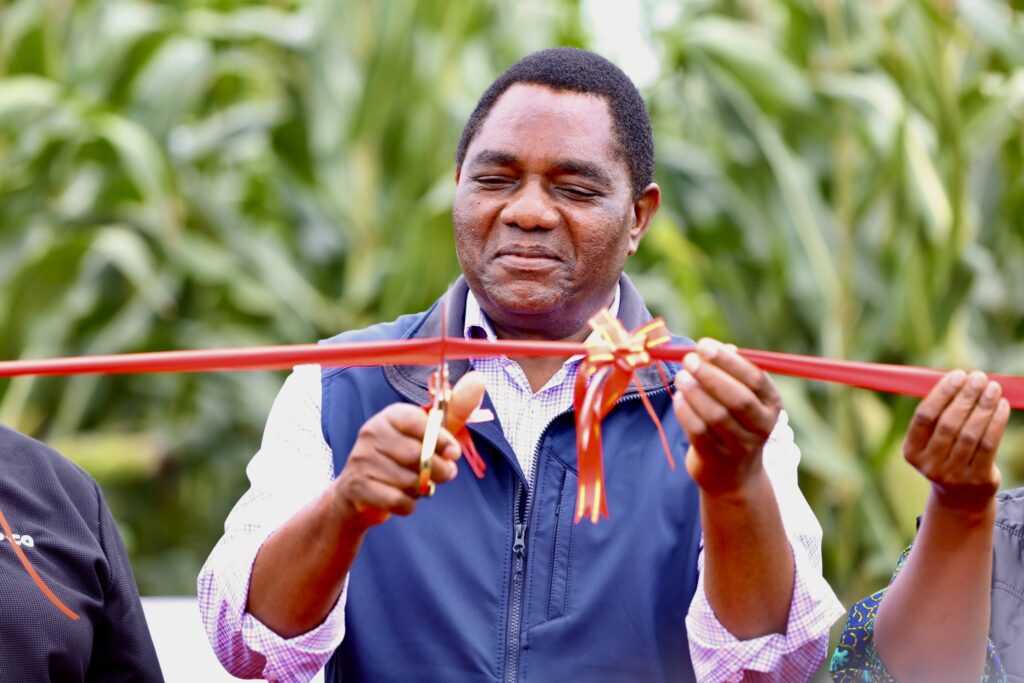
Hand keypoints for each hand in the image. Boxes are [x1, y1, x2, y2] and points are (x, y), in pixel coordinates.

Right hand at [332, 371, 486, 528]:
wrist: (358, 492)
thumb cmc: (402, 457)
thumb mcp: (428, 432)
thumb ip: (455, 410)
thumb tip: (479, 379)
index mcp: (391, 416)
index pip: (420, 423)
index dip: (442, 440)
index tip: (454, 452)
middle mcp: (372, 433)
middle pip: (418, 455)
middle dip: (440, 470)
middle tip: (444, 474)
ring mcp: (362, 460)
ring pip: (409, 481)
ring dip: (422, 489)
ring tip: (416, 485)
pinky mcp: (358, 487)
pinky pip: (397, 501)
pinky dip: (408, 505)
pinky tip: (404, 498)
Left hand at [673, 338, 782, 495]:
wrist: (734, 476)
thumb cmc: (735, 423)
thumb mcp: (742, 398)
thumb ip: (732, 372)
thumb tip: (720, 346)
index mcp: (772, 404)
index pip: (755, 378)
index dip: (728, 360)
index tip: (704, 345)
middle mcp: (762, 427)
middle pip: (737, 398)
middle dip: (710, 375)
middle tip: (688, 360)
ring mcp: (740, 446)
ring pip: (716, 415)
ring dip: (695, 392)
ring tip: (680, 377)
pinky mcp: (716, 459)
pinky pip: (698, 431)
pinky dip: (685, 411)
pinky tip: (678, 398)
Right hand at [904, 369, 1009, 513]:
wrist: (960, 498)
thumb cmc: (947, 455)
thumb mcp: (933, 440)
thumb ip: (941, 412)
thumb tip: (961, 378)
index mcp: (911, 452)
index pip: (924, 416)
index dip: (942, 393)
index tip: (958, 375)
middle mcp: (929, 465)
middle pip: (948, 424)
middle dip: (965, 397)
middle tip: (978, 377)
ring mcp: (953, 475)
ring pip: (971, 434)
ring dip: (984, 407)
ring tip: (993, 388)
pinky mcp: (977, 480)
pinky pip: (989, 445)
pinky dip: (997, 422)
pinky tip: (1002, 406)